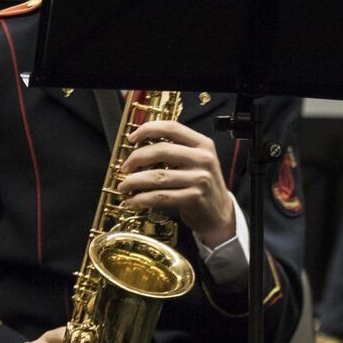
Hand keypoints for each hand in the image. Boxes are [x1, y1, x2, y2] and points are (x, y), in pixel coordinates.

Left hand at [119, 120, 234, 247]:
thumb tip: (138, 147)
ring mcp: (200, 179)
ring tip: (123, 186)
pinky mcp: (194, 198)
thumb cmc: (200, 185)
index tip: (131, 139)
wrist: (218, 214)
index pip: (172, 128)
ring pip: (157, 176)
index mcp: (202, 144)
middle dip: (136, 158)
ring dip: (134, 181)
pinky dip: (142, 200)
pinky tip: (132, 202)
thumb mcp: (195, 161)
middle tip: (125, 167)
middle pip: (161, 150)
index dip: (148, 130)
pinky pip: (160, 196)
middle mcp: (203, 159)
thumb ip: (175, 150)